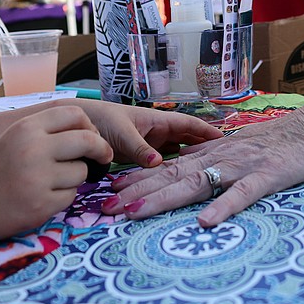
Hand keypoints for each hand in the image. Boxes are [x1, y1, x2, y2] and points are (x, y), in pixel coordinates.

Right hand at [0, 105, 112, 245]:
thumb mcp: (16, 139)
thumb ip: (48, 132)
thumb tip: (92, 133)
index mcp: (27, 128)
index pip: (75, 114)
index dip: (90, 126)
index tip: (94, 138)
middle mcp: (33, 148)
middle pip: (88, 140)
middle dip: (101, 150)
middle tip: (103, 158)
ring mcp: (38, 178)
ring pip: (81, 172)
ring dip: (75, 179)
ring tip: (51, 183)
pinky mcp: (41, 205)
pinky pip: (70, 197)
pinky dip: (62, 198)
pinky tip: (41, 198)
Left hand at [69, 99, 223, 167]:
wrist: (75, 125)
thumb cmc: (98, 120)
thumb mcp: (120, 133)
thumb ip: (139, 149)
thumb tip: (158, 164)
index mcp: (158, 120)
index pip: (189, 125)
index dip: (208, 132)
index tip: (227, 141)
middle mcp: (158, 132)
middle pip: (188, 141)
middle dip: (205, 150)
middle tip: (227, 163)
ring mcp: (150, 145)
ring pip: (176, 154)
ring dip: (190, 162)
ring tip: (212, 174)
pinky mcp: (140, 158)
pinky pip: (162, 165)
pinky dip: (173, 172)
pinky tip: (183, 183)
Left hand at [103, 114, 303, 226]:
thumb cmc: (277, 141)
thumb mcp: (236, 146)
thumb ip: (209, 157)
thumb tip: (180, 167)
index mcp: (212, 153)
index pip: (168, 166)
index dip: (138, 178)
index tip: (110, 190)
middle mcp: (219, 158)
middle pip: (171, 176)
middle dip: (137, 192)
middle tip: (106, 208)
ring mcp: (241, 167)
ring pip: (196, 183)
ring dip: (164, 199)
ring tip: (136, 214)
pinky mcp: (265, 177)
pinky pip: (242, 194)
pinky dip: (223, 207)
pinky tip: (205, 222)